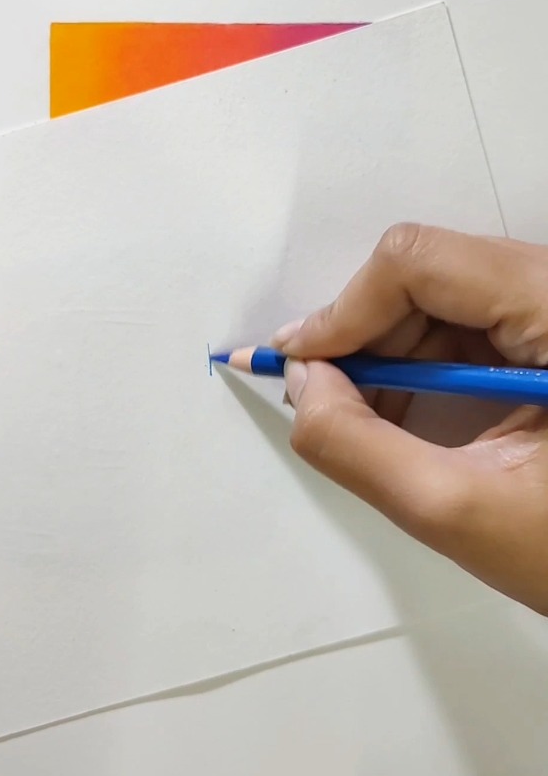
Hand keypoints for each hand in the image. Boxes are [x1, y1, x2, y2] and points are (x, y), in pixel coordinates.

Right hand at [275, 224, 547, 613]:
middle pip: (431, 272)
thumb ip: (361, 448)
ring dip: (391, 351)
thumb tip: (303, 388)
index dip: (348, 311)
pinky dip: (426, 362)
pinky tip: (406, 409)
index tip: (302, 366)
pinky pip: (473, 321)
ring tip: (366, 417)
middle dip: (365, 335)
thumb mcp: (462, 512)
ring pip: (446, 295)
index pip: (423, 263)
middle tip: (321, 395)